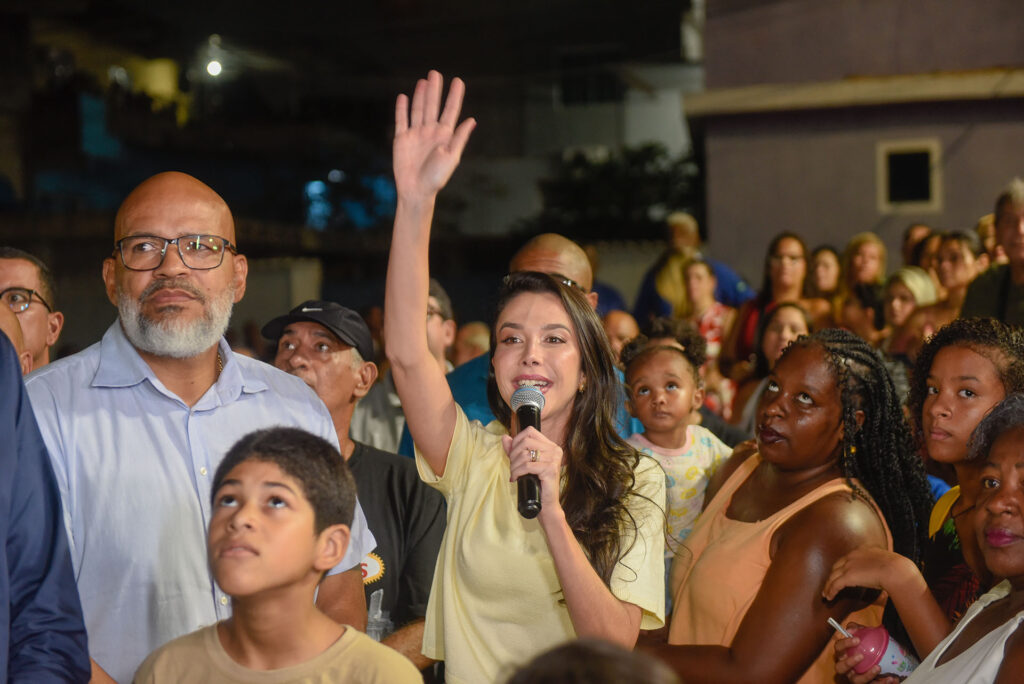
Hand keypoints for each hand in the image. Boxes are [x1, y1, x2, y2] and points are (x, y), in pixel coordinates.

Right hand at [393, 70, 475, 201]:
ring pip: (418, 110)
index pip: (450, 111)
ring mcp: (415, 135)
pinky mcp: (402, 140)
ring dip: (420, 95)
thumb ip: (460, 137)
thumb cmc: (437, 178)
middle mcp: (430, 132)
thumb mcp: (452, 157)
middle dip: (435, 90)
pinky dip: (402, 109)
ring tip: (423, 81)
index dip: (454, 96)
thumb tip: (472, 120)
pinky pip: (401, 121)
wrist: (416, 191)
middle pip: (433, 106)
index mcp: (444, 135)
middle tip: (436, 73)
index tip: (458, 81)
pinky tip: (404, 97)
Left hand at [503, 427, 563, 513]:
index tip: (513, 454)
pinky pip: (527, 466)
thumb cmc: (536, 483)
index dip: (517, 440)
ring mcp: (554, 459)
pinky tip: (516, 478)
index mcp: (550, 445)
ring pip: (525, 455)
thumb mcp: (524, 463)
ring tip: (513, 474)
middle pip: (526, 441)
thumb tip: (504, 437)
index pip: (530, 431)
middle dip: (513, 454)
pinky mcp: (551, 469)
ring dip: (514, 465)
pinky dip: (517, 472)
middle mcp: (555, 450)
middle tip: (512, 466)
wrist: (546, 504)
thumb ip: (515, 450)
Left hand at [823, 545, 907, 600]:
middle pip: (837, 566)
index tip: (840, 573)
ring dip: (828, 585)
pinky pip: (835, 585)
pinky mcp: (848, 576)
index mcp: (862, 550)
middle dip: (832, 576)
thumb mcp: (887, 561)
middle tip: (830, 583)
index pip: (847, 558)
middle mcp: (852, 555)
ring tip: (826, 593)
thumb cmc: (897, 567)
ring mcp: (849, 565)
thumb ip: (881, 564)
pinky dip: (830, 591)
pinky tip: (829, 597)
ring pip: (833, 576)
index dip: (842, 567)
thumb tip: (885, 572)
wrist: (895, 569)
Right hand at [833, 623, 899, 683]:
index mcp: (844, 654)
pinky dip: (882, 683)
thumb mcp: (862, 635)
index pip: (838, 648)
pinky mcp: (865, 683)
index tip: (857, 639)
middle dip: (849, 662)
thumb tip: (851, 628)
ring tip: (878, 668)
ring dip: (866, 675)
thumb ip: (857, 629)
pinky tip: (891, 678)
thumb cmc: (866, 647)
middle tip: (861, 656)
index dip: (845, 644)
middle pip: (840, 667)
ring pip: (856, 680)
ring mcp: (855, 678)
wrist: (880, 661)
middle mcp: (846, 667)